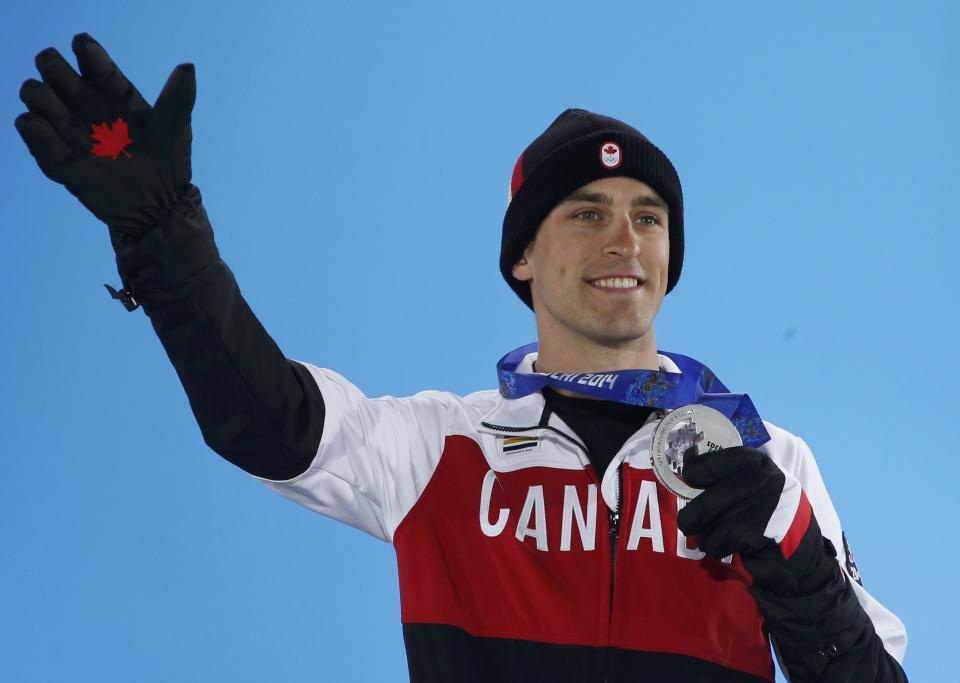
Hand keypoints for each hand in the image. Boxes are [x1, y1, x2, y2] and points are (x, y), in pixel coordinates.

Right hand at [15, 32, 196, 237]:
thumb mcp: (176, 130)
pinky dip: (33, 130)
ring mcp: (73, 132)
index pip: (95, 64)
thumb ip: (179, 98)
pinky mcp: (61, 160)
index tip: (81, 44)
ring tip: (57, 112)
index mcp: (117, 96)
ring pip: (38, 98)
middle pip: (56, 72)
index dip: (86, 51)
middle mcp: (90, 108)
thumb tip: (188, 66)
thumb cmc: (170, 164)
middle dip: (52, 67)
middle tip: (62, 78)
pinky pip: (36, 138)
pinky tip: (38, 125)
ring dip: (40, 97)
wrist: (159, 208)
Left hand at [677, 445, 836, 594]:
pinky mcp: (757, 531)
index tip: (688, 476)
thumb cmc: (770, 519)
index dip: (698, 467)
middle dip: (693, 515)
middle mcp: (763, 479)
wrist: (803, 558)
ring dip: (705, 534)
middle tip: (689, 523)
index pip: (720, 458)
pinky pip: (718, 539)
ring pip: (708, 518)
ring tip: (714, 538)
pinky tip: (725, 548)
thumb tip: (686, 464)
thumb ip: (729, 477)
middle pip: (707, 496)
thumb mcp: (758, 489)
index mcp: (761, 464)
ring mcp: (761, 504)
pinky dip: (716, 547)